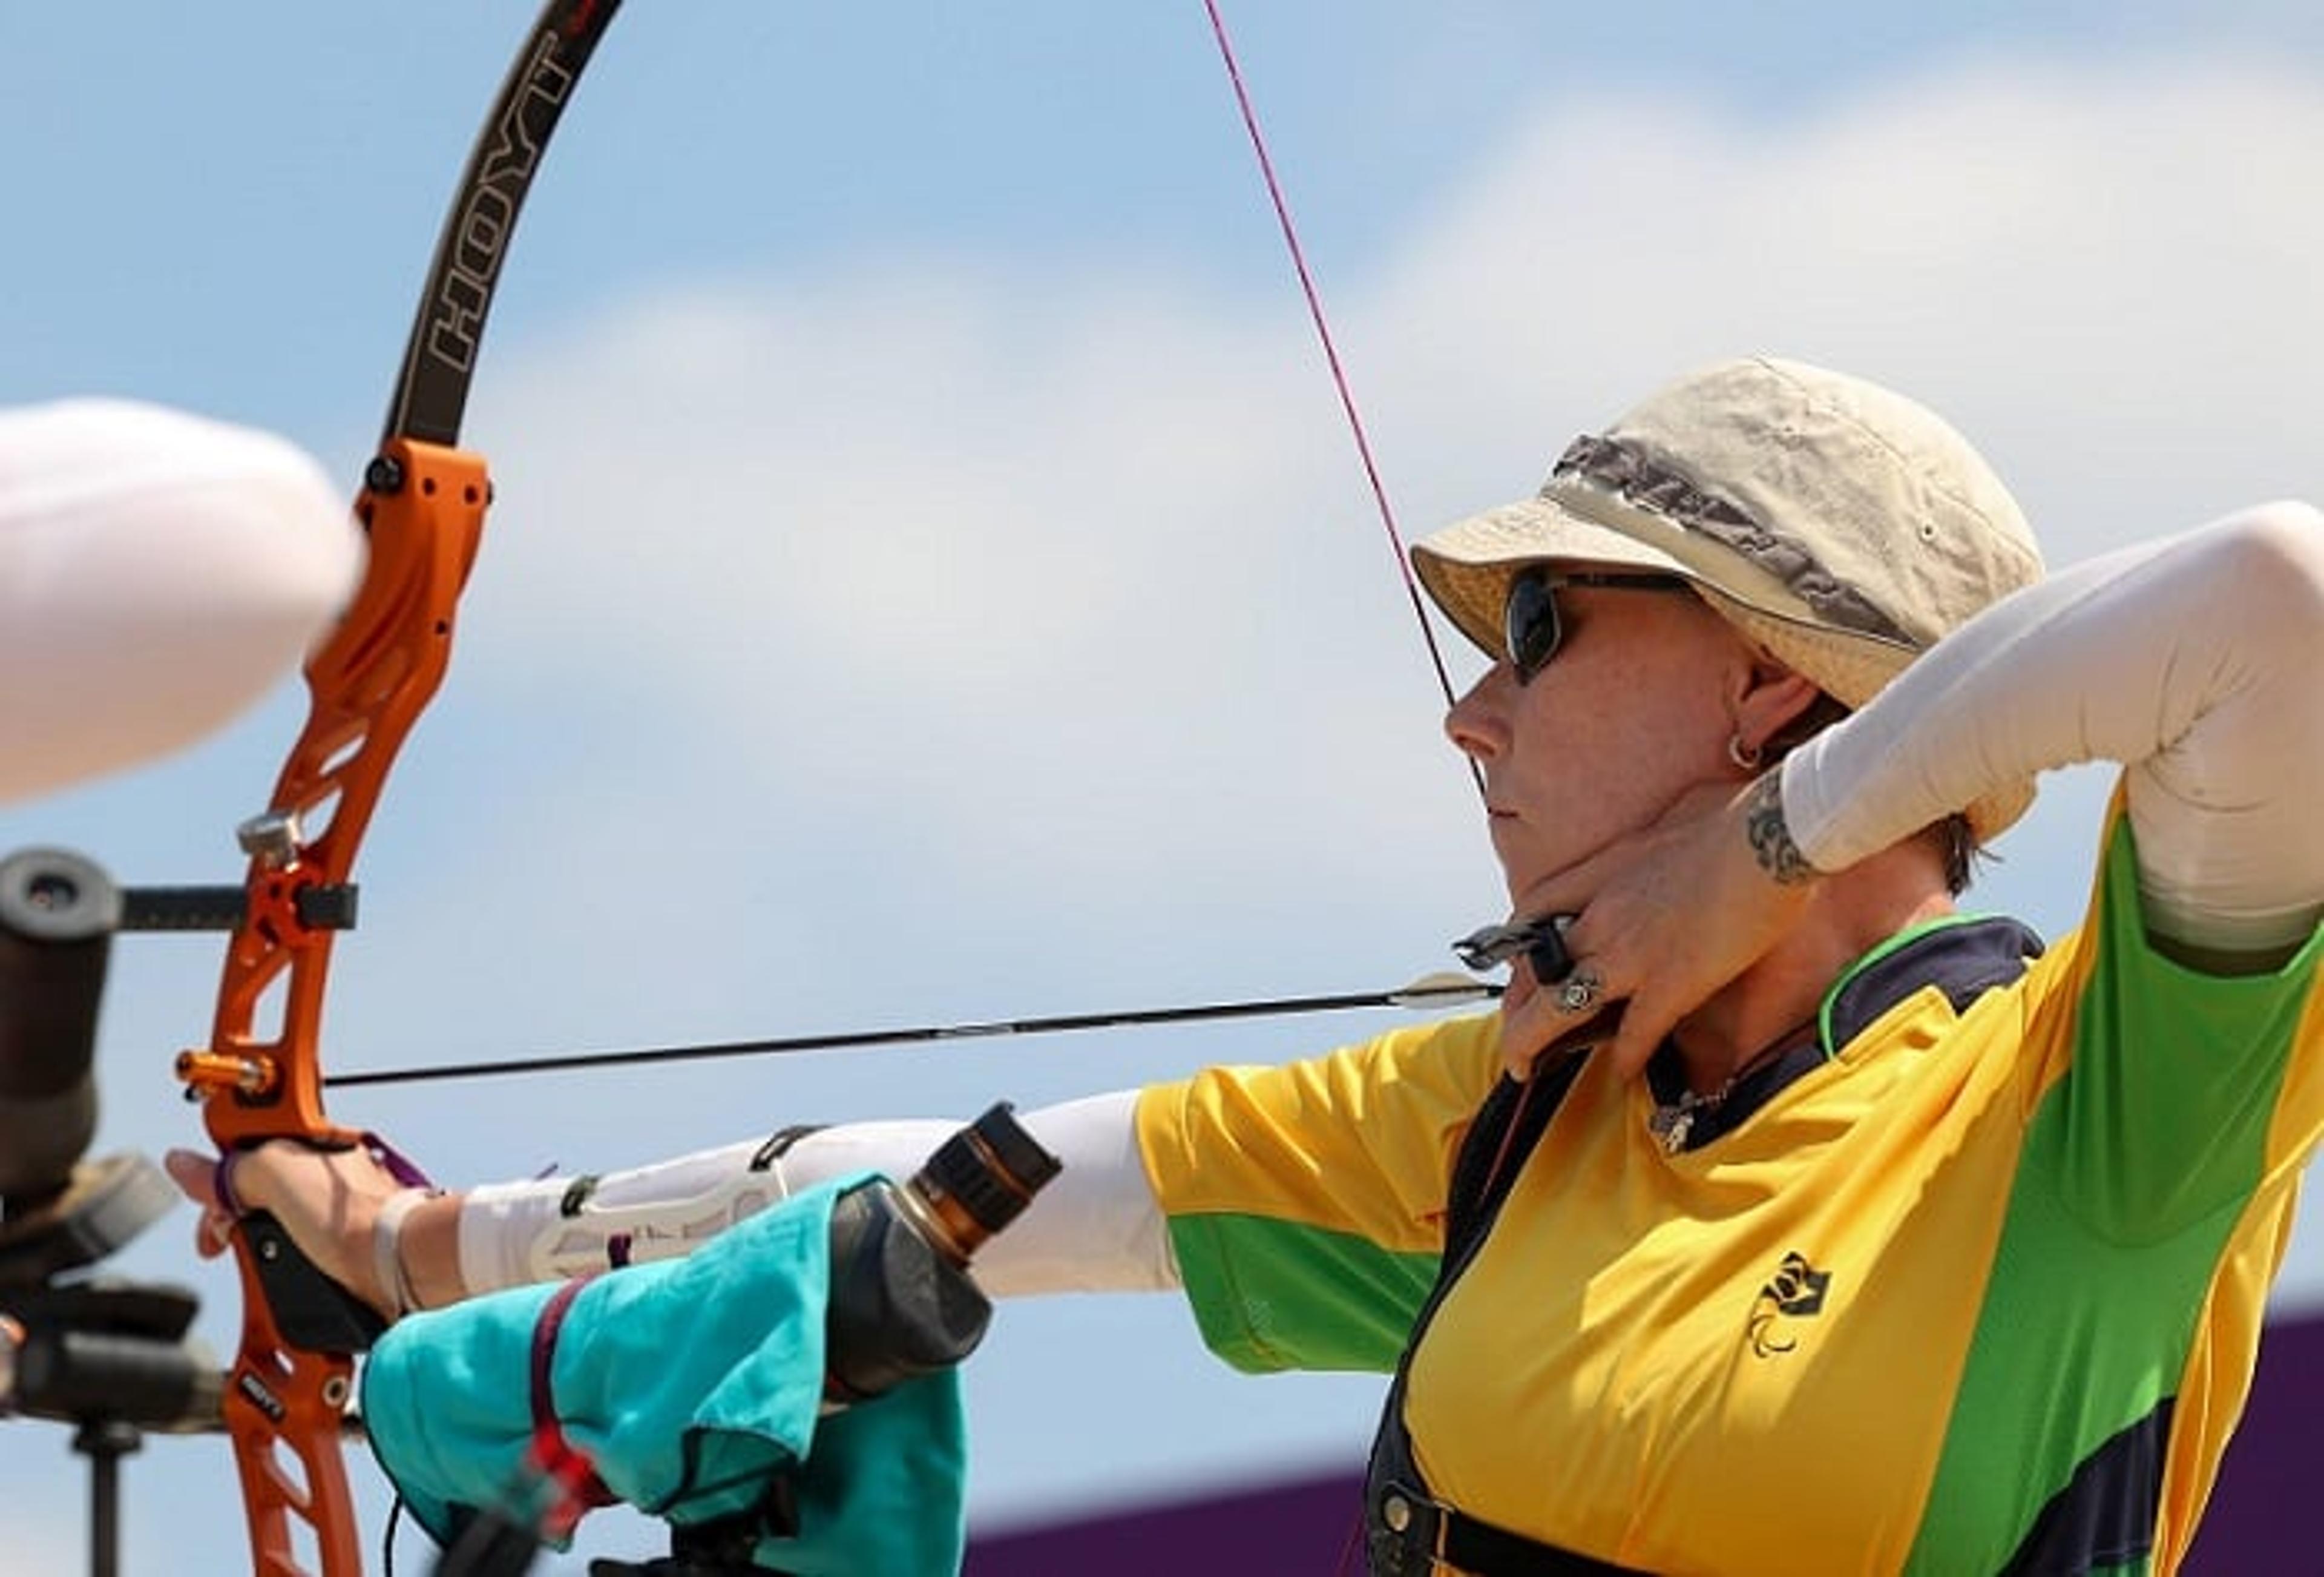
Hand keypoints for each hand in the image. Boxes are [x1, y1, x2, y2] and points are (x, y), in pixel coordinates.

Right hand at [164, 1141, 408, 1318]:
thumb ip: (231, 1169)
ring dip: (256, 1247)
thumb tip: (184, 1162)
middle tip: (224, 1243)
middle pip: (253, 1193)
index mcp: (307, 1147)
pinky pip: (297, 1251)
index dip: (217, 1184)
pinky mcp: (342, 1244)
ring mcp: (333, 1211)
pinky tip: (283, 1273)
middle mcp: (321, 1176)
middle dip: (233, 1220)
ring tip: (258, 1262)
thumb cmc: (353, 1217)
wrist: (397, 1261)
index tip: (212, 1212)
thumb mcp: (274, 1176)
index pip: (243, 1155)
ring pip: (273, 1225)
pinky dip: (281, 1265)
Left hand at [1497, 774, 1818, 1082]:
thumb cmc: (1737, 816)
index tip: (1514, 959)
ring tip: (1525, 1068)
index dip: (1516, 939)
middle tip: (1510, 1030)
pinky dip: (1624, 1059)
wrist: (1773, 833)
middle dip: (1513, 1005)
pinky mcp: (1672, 985)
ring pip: (1557, 1008)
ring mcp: (1632, 954)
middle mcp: (1605, 916)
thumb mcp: (1674, 815)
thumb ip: (1661, 836)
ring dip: (1533, 1042)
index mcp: (1604, 871)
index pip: (1534, 908)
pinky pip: (1635, 1034)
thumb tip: (1675, 829)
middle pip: (1534, 967)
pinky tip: (1620, 1076)